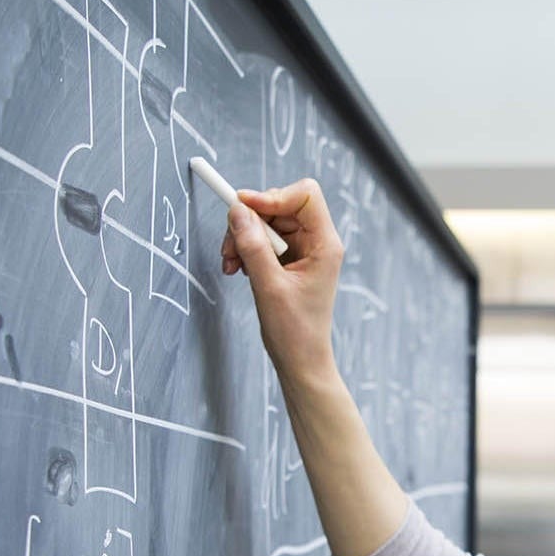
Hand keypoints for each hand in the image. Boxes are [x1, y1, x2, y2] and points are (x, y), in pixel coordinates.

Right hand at [219, 178, 342, 379]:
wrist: (300, 360)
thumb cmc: (296, 331)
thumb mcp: (269, 287)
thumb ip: (253, 247)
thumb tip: (237, 211)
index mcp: (325, 244)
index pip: (305, 195)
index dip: (273, 196)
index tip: (244, 208)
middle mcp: (316, 241)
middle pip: (279, 205)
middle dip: (250, 221)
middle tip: (230, 247)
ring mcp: (302, 250)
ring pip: (266, 222)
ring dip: (242, 237)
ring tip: (231, 264)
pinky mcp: (288, 260)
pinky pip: (262, 239)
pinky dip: (245, 248)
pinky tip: (237, 268)